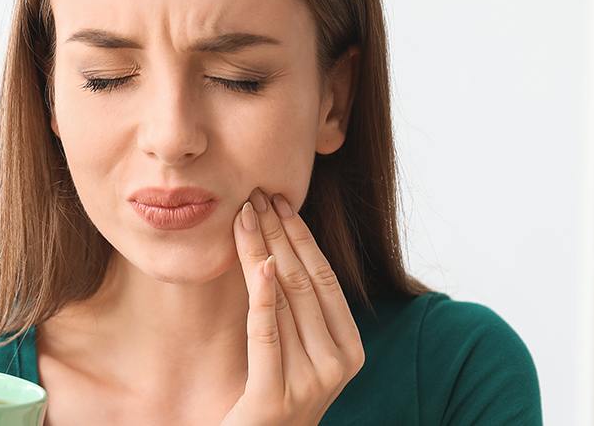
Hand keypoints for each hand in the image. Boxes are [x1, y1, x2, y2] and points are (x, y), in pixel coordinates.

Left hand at [220, 188, 366, 425]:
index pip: (325, 280)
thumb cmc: (271, 397)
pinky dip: (261, 295)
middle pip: (303, 283)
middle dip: (278, 234)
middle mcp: (337, 366)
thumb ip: (295, 311)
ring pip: (284, 300)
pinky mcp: (273, 398)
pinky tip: (255, 262)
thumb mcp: (291, 351)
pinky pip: (266, 334)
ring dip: (260, 250)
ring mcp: (309, 383)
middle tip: (256, 195)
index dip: (301, 238)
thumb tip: (278, 248)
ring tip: (243, 216)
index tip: (280, 202)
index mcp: (349, 351)